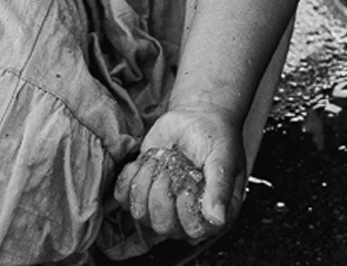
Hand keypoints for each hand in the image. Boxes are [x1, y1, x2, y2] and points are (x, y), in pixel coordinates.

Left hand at [113, 109, 241, 242]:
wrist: (197, 116)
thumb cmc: (215, 136)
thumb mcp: (223, 158)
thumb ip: (220, 188)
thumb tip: (217, 219)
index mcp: (213, 211)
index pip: (194, 231)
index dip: (186, 210)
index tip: (187, 184)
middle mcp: (187, 215)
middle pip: (163, 227)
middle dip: (161, 194)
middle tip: (170, 168)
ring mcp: (162, 206)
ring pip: (141, 214)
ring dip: (145, 183)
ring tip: (160, 159)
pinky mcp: (142, 193)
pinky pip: (124, 199)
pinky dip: (129, 178)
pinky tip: (145, 161)